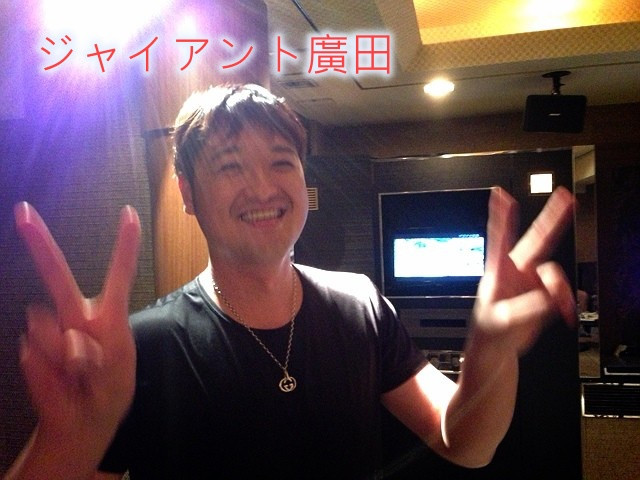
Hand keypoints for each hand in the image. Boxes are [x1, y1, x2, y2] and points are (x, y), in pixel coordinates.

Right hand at [14, 202, 139, 445]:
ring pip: (54, 332)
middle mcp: (76, 317)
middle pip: (58, 277)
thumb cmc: (107, 389)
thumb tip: (62, 340)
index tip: (129, 212)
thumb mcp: (118, 371)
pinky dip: (53, 377)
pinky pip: (38, 357)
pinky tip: (63, 386)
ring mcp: (51, 334)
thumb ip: (96, 352)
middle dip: (40, 244)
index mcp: (107, 315)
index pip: (118, 274)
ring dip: (73, 361)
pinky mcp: (32, 353)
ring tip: (81, 379)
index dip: (124, 244)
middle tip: (22, 212)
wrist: (84, 423)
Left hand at [472, 186, 575, 354]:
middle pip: (537, 239)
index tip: (500, 196)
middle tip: (564, 196)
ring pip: (556, 275)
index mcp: (498, 271)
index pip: (499, 238)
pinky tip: (564, 312)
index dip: (501, 217)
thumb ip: (527, 308)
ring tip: (558, 309)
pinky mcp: (544, 294)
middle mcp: (518, 271)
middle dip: (552, 217)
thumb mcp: (503, 320)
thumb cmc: (490, 330)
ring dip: (561, 292)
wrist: (498, 347)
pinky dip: (567, 302)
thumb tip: (547, 296)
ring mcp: (532, 281)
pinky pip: (563, 292)